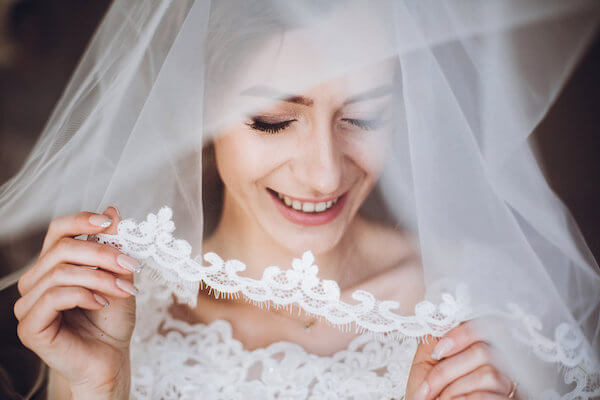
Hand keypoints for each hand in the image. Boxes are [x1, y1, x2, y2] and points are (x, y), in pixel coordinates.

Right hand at [14, 207, 138, 399]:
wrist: (112, 358)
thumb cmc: (112, 320)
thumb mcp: (119, 276)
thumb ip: (113, 247)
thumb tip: (112, 211)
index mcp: (53, 265)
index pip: (57, 231)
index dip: (81, 221)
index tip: (110, 223)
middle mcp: (35, 281)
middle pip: (60, 249)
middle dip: (102, 254)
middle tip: (130, 265)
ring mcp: (28, 304)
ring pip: (60, 273)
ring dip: (99, 278)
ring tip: (125, 289)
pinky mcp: (30, 326)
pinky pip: (54, 297)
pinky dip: (84, 295)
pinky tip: (103, 303)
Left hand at [406, 321, 516, 399]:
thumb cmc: (428, 394)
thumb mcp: (426, 362)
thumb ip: (435, 338)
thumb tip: (438, 318)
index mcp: (480, 346)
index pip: (486, 325)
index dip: (460, 334)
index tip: (436, 353)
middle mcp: (502, 363)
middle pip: (483, 351)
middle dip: (446, 371)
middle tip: (427, 390)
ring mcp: (509, 384)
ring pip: (487, 373)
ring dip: (454, 389)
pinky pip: (487, 395)